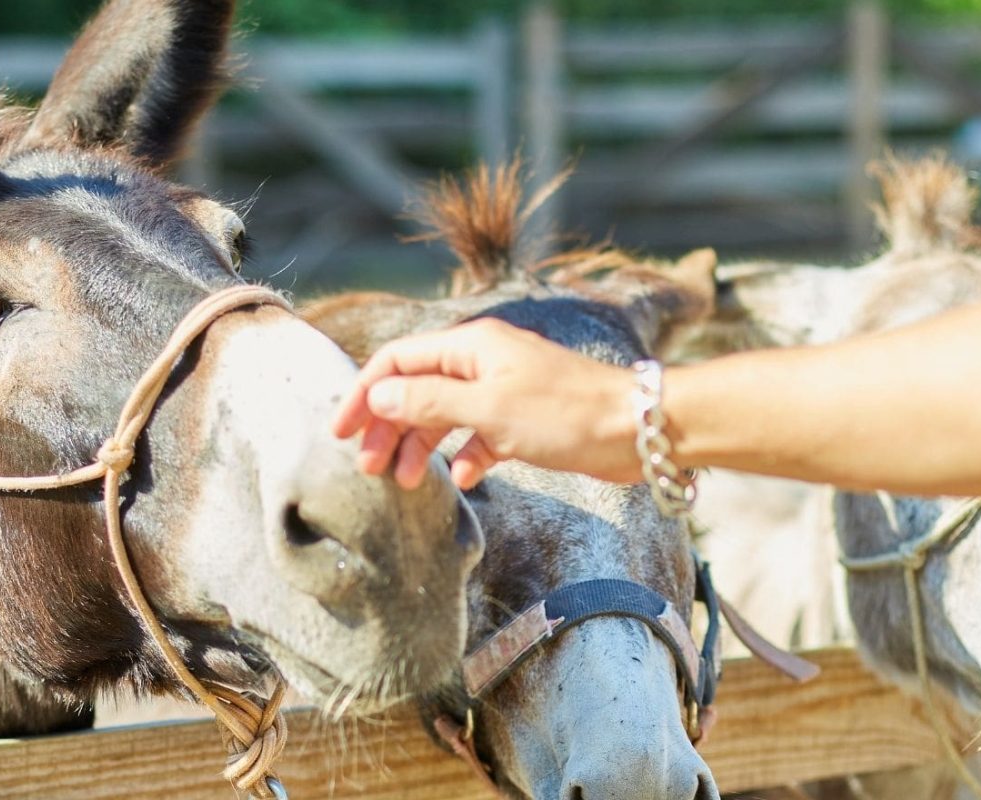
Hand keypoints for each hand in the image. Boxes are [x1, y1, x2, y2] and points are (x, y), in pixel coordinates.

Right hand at [331, 318, 640, 489]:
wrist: (637, 428)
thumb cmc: (567, 412)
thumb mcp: (490, 409)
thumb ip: (430, 402)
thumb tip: (380, 396)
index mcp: (471, 346)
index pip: (398, 361)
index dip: (365, 393)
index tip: (342, 431)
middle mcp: (484, 363)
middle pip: (417, 390)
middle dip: (388, 426)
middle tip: (369, 468)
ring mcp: (504, 391)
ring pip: (445, 415)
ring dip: (421, 446)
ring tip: (404, 482)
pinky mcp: (525, 420)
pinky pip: (480, 436)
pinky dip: (465, 456)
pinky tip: (463, 479)